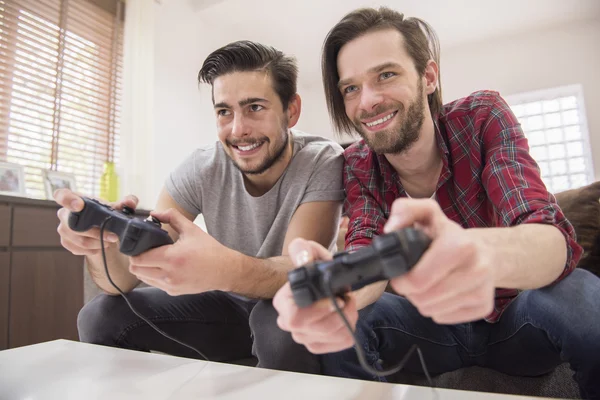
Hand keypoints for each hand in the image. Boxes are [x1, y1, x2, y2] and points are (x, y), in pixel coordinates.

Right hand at [54, 189, 137, 255]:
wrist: (102, 230)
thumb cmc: (105, 214)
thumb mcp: (116, 207)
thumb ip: (126, 203)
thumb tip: (130, 202)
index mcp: (75, 199)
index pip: (61, 195)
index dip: (67, 200)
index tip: (79, 205)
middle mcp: (64, 213)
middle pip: (74, 224)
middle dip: (96, 231)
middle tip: (113, 236)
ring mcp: (63, 229)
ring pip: (79, 239)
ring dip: (97, 242)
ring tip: (110, 241)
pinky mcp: (65, 242)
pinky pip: (77, 248)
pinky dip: (92, 249)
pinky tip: (100, 247)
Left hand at [128, 208, 231, 295]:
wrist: (224, 270)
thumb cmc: (209, 250)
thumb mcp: (192, 229)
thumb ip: (172, 217)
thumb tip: (155, 213)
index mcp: (172, 258)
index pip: (139, 259)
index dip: (134, 251)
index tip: (138, 244)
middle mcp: (169, 275)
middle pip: (137, 270)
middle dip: (136, 259)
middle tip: (143, 250)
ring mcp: (171, 286)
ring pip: (143, 278)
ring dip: (144, 268)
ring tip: (153, 258)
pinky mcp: (173, 292)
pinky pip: (154, 284)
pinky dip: (153, 276)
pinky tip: (162, 267)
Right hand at [273, 238, 358, 353]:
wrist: (323, 279)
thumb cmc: (313, 266)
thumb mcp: (307, 251)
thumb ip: (302, 250)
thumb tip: (304, 260)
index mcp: (282, 303)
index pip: (295, 318)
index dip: (318, 310)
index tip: (336, 299)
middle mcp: (288, 323)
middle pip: (318, 329)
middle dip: (339, 313)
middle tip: (346, 297)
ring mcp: (303, 337)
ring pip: (331, 336)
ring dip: (348, 318)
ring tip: (347, 302)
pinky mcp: (318, 345)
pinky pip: (340, 343)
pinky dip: (350, 328)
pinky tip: (347, 315)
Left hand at [384, 198, 494, 323]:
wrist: (485, 251)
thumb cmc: (447, 234)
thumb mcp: (426, 214)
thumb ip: (404, 211)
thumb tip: (390, 230)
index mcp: (461, 245)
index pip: (419, 280)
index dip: (402, 280)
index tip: (401, 274)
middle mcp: (478, 269)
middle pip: (423, 299)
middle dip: (411, 291)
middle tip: (413, 278)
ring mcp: (483, 290)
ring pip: (432, 311)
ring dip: (423, 300)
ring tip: (428, 283)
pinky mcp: (484, 307)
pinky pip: (444, 318)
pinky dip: (437, 308)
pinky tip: (442, 292)